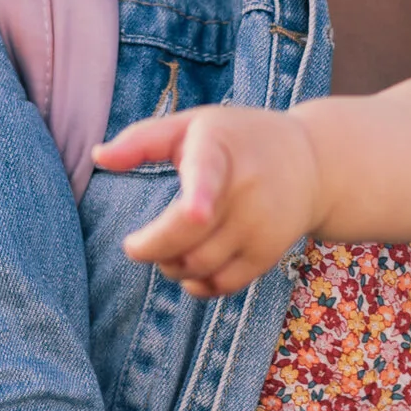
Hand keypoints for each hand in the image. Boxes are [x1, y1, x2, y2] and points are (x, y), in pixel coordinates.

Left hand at [91, 106, 320, 296]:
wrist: (313, 163)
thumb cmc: (237, 139)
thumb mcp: (193, 124)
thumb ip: (142, 139)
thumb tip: (98, 156)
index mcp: (219, 149)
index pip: (209, 175)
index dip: (201, 196)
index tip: (195, 211)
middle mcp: (245, 190)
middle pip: (188, 238)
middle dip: (150, 248)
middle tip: (137, 245)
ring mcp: (260, 225)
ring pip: (198, 266)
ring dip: (170, 266)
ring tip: (168, 248)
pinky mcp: (268, 254)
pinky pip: (221, 285)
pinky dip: (196, 284)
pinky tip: (192, 265)